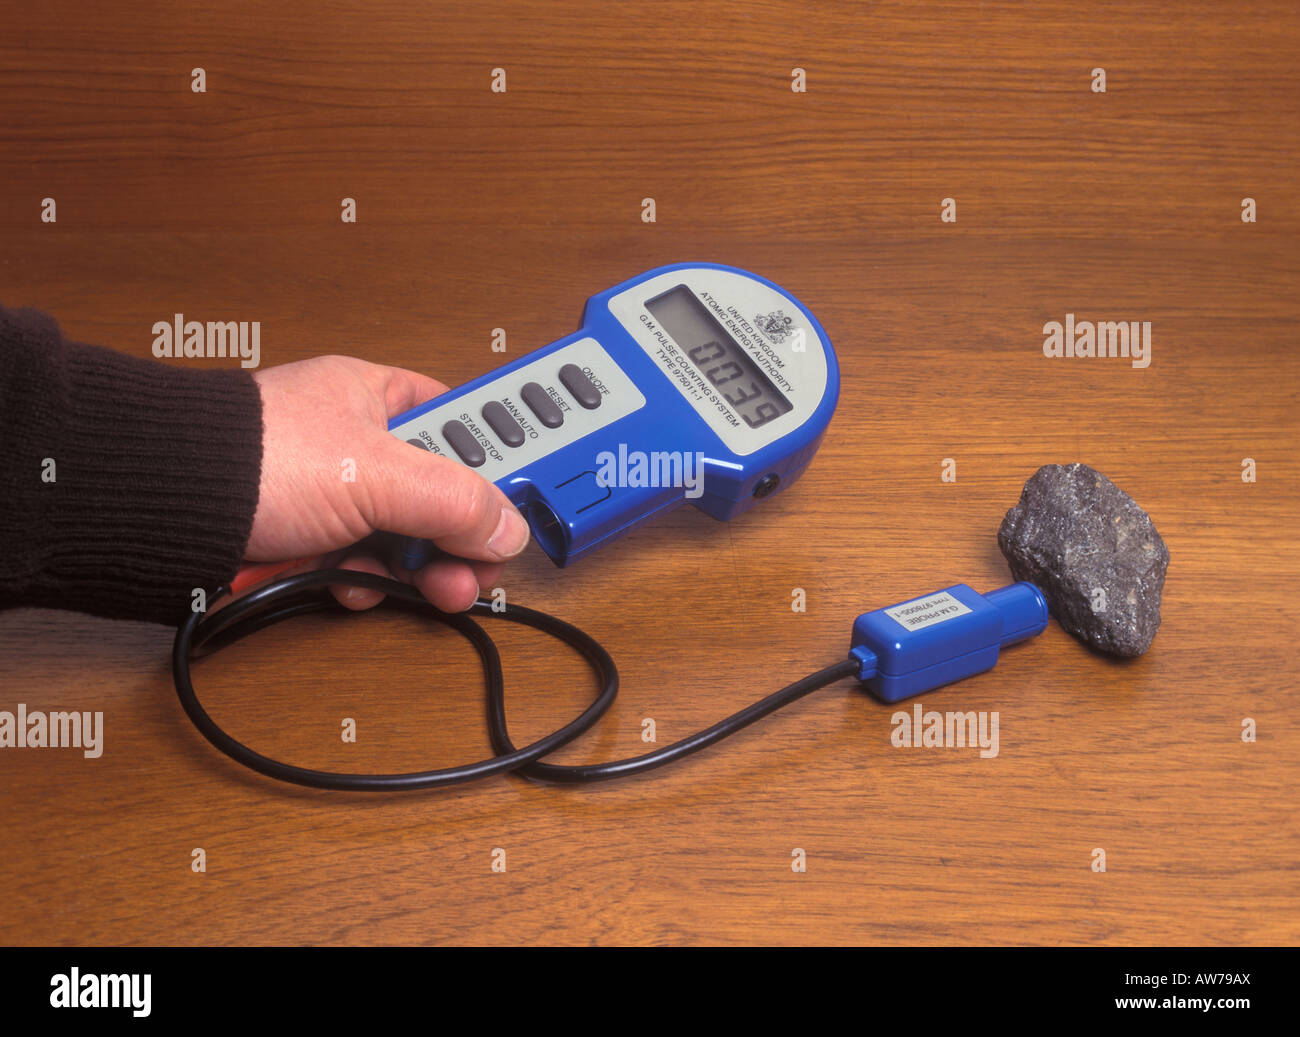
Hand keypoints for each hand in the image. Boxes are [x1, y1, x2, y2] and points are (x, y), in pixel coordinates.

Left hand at [247, 355, 529, 610]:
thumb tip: (508, 524)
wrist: (162, 509)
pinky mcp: (308, 544)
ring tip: (442, 588)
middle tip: (486, 559)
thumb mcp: (378, 471)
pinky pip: (364, 568)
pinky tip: (367, 590)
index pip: (464, 420)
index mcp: (378, 398)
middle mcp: (359, 445)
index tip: (530, 497)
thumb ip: (456, 496)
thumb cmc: (250, 456)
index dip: (499, 459)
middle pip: (440, 490)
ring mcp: (333, 497)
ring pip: (406, 537)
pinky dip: (374, 585)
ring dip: (427, 568)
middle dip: (465, 531)